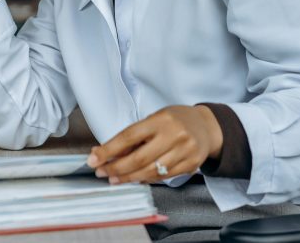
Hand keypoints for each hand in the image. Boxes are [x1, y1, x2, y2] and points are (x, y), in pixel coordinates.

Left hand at [86, 105, 222, 183]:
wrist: (207, 127)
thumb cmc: (174, 120)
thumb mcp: (154, 119)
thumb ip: (133, 136)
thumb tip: (105, 152)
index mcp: (160, 120)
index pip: (129, 136)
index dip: (108, 150)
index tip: (93, 159)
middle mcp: (174, 135)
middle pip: (139, 158)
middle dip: (116, 168)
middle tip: (101, 172)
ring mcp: (184, 152)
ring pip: (151, 171)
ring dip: (129, 177)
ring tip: (114, 179)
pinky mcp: (191, 165)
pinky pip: (163, 177)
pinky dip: (146, 179)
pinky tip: (135, 178)